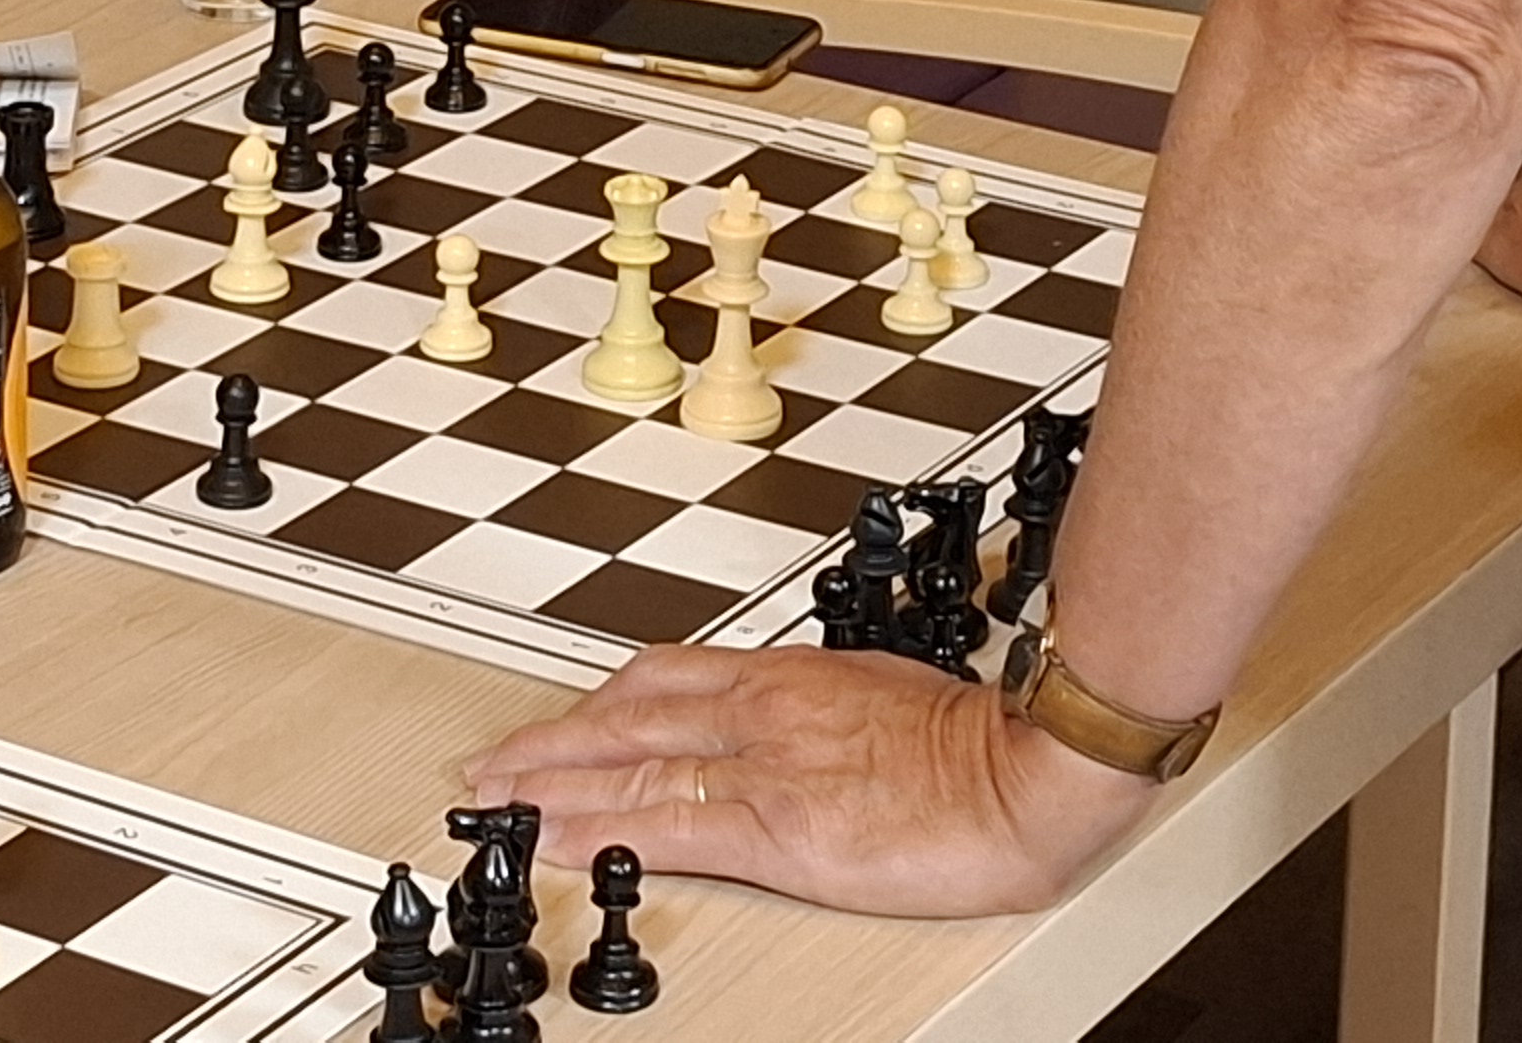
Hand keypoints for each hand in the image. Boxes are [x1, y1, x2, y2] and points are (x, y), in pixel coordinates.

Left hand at [462, 645, 1155, 915]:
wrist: (1029, 773)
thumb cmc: (981, 743)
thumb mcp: (886, 697)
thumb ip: (829, 711)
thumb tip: (808, 731)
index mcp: (790, 678)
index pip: (667, 682)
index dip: (600, 705)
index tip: (562, 720)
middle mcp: (762, 711)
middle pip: (627, 722)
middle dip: (551, 744)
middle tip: (492, 765)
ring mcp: (763, 767)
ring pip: (628, 770)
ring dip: (552, 784)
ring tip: (497, 802)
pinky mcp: (776, 829)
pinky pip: (665, 830)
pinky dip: (600, 834)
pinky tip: (558, 844)